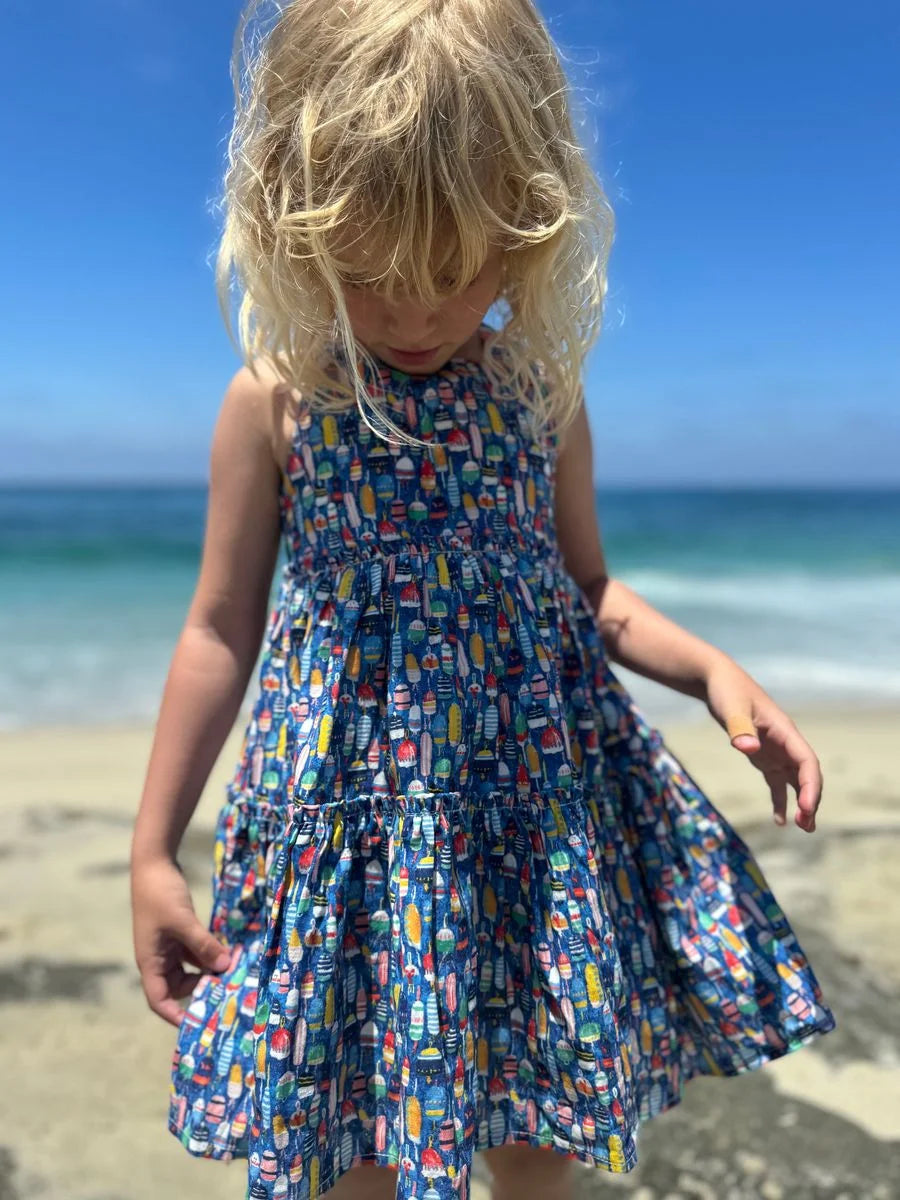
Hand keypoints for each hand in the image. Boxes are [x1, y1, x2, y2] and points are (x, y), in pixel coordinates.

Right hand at [130, 854, 231, 1026]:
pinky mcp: (178, 932)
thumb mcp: (183, 922)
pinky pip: (194, 952)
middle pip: (178, 987)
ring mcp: (168, 945)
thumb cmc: (161, 895)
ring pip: (189, 969)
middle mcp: (158, 958)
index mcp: (150, 962)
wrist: (154, 863)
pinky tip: (227, 954)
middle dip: (200, 991)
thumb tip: (225, 967)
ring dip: (208, 972)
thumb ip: (204, 945)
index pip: (159, 1000)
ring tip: (233, 976)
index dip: (175, 1015)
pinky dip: (209, 955)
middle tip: (227, 994)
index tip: (197, 1025)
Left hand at [702, 656, 821, 832]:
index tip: (806, 807)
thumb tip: (748, 750)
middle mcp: (785, 742)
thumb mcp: (731, 708)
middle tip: (807, 825)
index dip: (811, 785)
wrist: (718, 680)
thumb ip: (739, 729)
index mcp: (784, 731)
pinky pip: (777, 782)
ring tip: (804, 828)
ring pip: (796, 781)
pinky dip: (780, 800)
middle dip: (810, 799)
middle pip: (806, 774)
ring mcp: (776, 750)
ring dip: (802, 803)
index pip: (807, 761)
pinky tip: (779, 820)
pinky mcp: (763, 755)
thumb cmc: (727, 691)